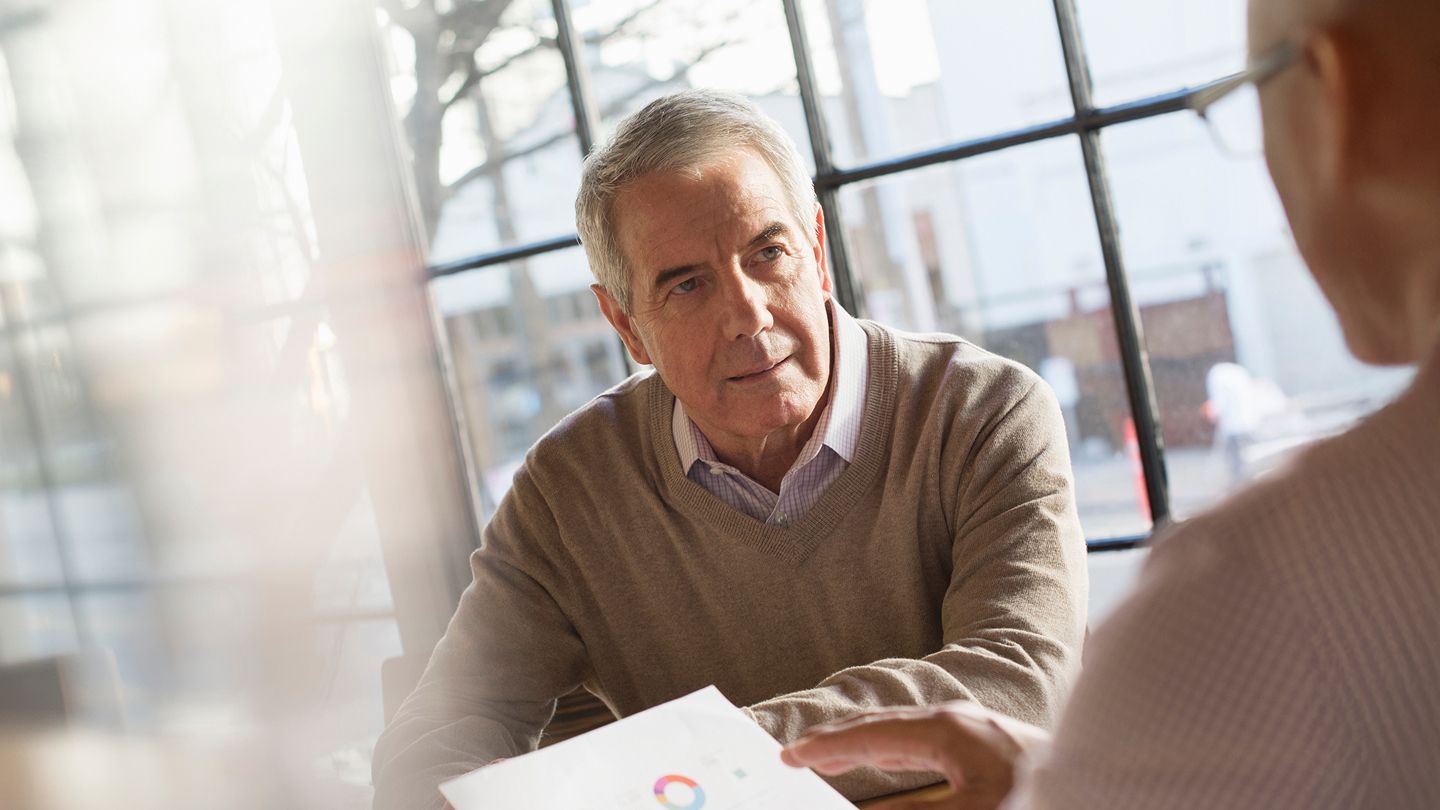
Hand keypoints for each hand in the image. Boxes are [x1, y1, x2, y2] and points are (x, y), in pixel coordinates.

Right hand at [779, 702, 1049, 809]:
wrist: (1100, 786)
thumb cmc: (1036, 797)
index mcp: (946, 730)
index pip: (871, 735)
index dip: (828, 746)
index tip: (790, 755)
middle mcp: (956, 721)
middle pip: (882, 726)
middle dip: (838, 740)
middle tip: (798, 752)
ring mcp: (972, 729)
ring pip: (902, 732)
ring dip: (863, 744)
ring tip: (830, 756)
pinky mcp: (987, 744)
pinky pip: (924, 739)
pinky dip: (891, 748)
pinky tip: (885, 759)